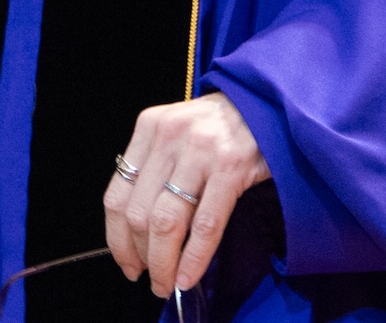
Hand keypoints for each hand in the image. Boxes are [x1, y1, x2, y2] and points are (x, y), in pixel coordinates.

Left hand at [103, 92, 270, 295]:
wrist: (268, 102)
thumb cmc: (220, 125)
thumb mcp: (177, 132)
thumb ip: (155, 168)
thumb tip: (139, 231)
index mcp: (148, 128)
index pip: (117, 195)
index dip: (117, 238)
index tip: (126, 262)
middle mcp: (168, 137)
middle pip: (138, 213)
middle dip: (142, 256)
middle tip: (151, 279)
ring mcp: (199, 151)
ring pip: (167, 222)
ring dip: (164, 262)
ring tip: (167, 283)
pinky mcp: (230, 167)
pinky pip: (205, 225)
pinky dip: (194, 258)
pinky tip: (188, 276)